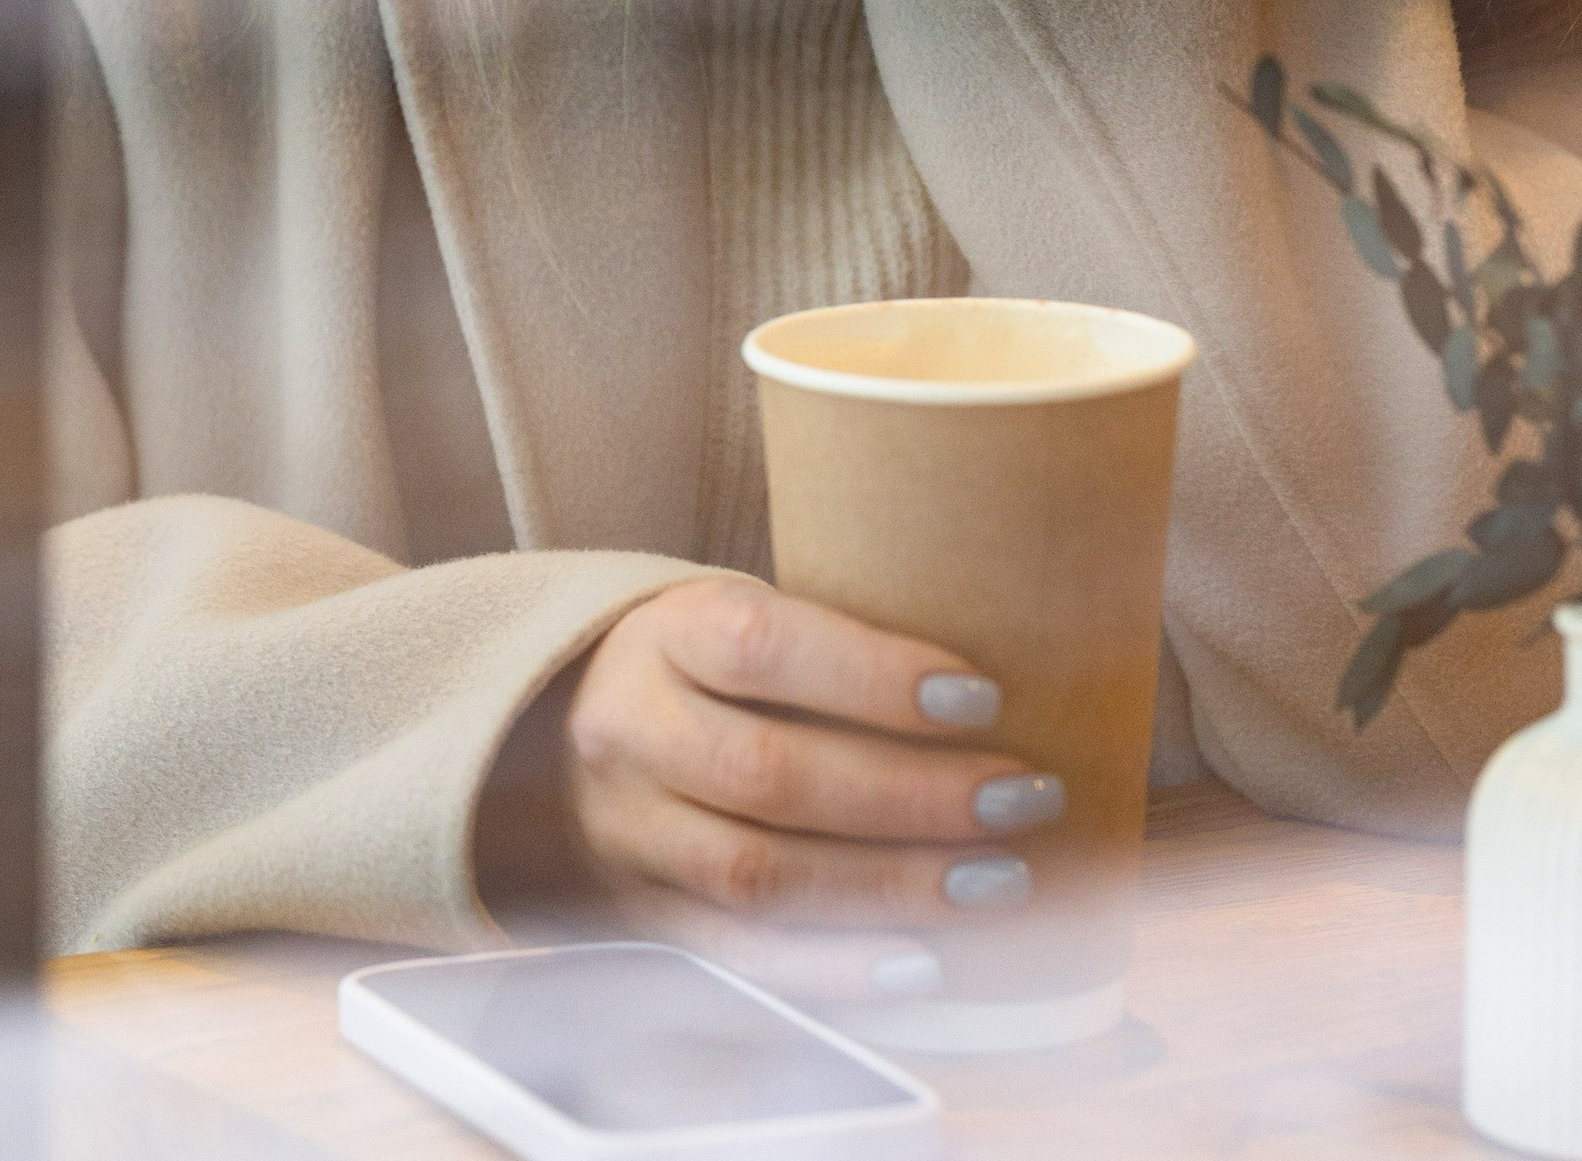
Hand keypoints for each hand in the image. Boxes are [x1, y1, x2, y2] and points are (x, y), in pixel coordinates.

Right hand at [554, 578, 1059, 988]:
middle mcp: (632, 732)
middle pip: (772, 773)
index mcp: (663, 634)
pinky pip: (740, 956)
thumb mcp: (733, 613)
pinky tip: (923, 962)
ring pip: (761, 874)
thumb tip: (988, 694)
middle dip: (914, 794)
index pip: (763, 646)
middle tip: (1022, 797)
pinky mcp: (641, 915)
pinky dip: (836, 967)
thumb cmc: (698, 664)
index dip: (875, 675)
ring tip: (1000, 879)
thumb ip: (828, 644)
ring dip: (894, 885)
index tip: (982, 694)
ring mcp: (629, 834)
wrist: (558, 729)